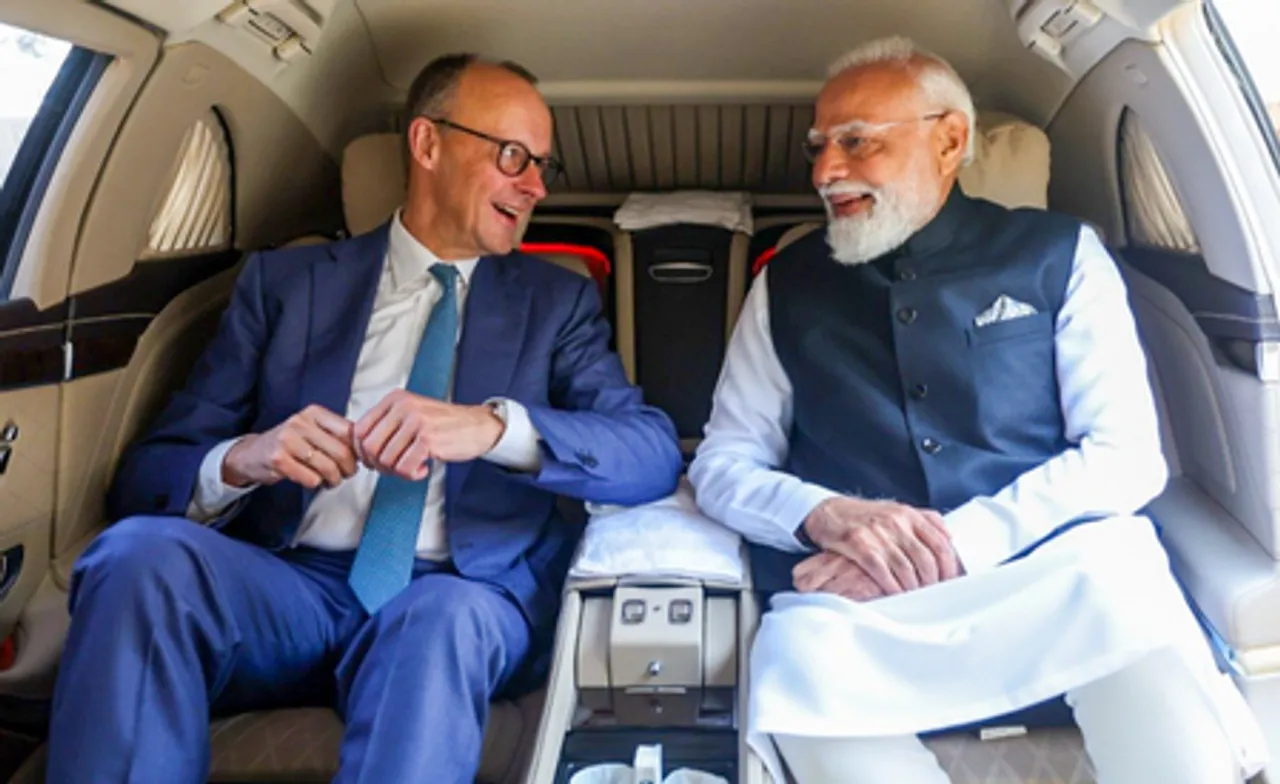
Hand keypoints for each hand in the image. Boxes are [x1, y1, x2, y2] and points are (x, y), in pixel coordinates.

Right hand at [222, 405, 357, 489]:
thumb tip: (365, 450)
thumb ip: (336, 436)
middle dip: (349, 469)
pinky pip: (311, 478)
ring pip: (328, 467)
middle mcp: (300, 422)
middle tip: (346, 475)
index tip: (360, 461)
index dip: (359, 450)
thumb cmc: (290, 444)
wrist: (252, 454)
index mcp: (314, 413)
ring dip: (334, 480)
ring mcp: (287, 440)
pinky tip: (313, 481)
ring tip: (331, 481)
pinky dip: (316, 484)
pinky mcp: (278, 459)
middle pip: (341, 452)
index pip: (349, 431)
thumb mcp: (313, 431)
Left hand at [353, 390, 503, 480]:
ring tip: (411, 468)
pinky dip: (412, 475)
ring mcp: (416, 422)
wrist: (478, 426)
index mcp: (395, 399)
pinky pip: (404, 467)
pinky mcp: (428, 439)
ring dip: (397, 472)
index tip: (373, 460)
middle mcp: (403, 407)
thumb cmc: (445, 424)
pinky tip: (423, 469)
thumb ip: (387, 425)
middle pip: (369, 447)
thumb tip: (361, 450)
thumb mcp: (411, 414)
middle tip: (393, 468)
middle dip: (378, 465)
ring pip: (386, 460)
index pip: (359, 429)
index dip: (362, 451)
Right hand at [801, 497, 960, 595]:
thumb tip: (950, 538)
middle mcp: (896, 522)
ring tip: (916, 598)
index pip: (940, 544)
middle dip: (932, 582)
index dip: (949, 567)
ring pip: (906, 569)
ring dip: (913, 589)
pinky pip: (882, 572)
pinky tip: (896, 595)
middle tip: (934, 595)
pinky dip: (892, 587)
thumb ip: (925, 520)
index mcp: (909, 514)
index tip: (950, 582)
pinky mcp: (859, 545)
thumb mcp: (897, 510)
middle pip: (926, 560)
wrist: (829, 512)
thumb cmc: (866, 515)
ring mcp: (877, 534)